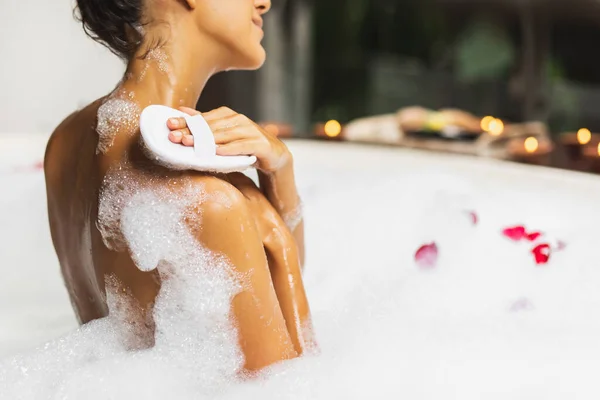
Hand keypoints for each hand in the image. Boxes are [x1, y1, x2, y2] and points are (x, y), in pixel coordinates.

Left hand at [167, 106, 290, 172]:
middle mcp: (239, 120)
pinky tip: (218, 152)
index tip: (169, 125)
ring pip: (226, 135)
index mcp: (229, 115)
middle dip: (192, 132)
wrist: (275, 155)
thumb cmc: (245, 145)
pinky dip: (230, 149)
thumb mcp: (224, 135)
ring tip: (191, 145)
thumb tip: (182, 111)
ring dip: (207, 140)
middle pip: (212, 126)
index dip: (186, 121)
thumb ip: (206, 124)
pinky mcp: (261, 144)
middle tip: (176, 138)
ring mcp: (251, 131)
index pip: (204, 118)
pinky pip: (242, 146)